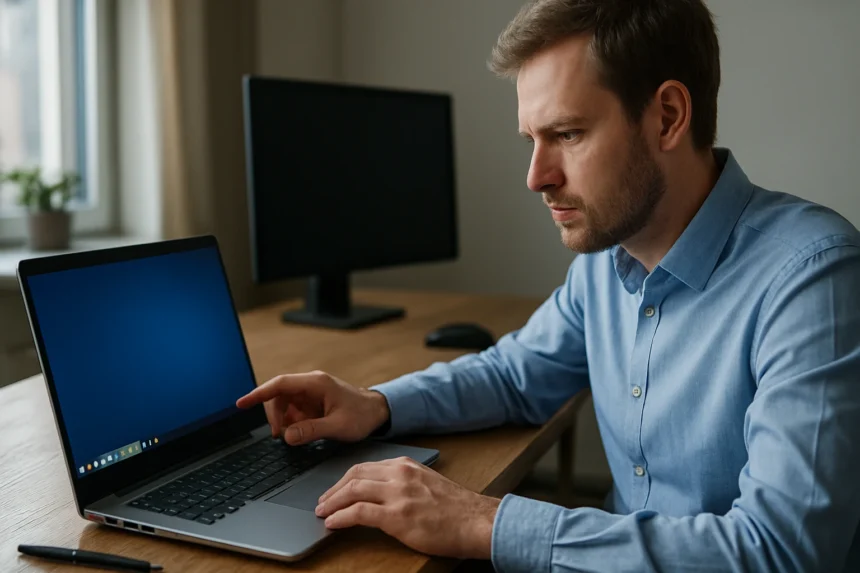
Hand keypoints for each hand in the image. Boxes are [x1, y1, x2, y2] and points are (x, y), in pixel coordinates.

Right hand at [235, 371, 389, 444]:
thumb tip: (287, 436)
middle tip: (280, 436)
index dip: (258, 394)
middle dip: (275, 417)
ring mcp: (311, 394)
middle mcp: (311, 385)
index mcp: (316, 384)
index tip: (242, 404)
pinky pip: (294, 411)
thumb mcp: (338, 426)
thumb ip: (311, 431)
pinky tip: (300, 433)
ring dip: (284, 421)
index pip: (280, 385)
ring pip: (284, 405)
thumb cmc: (363, 415)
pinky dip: (292, 423)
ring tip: (292, 436)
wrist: (379, 412)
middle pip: (279, 396)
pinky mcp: (313, 403)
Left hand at [315, 456, 500, 559]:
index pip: (366, 466)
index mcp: (406, 465)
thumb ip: (404, 483)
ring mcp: (398, 494)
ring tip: (322, 513)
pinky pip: (359, 512)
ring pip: (353, 490)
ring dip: (332, 503)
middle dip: (333, 489)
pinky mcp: (397, 516)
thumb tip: (380, 494)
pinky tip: (332, 523)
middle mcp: (400, 474)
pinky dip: (341, 517)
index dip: (345, 479)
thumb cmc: (456, 508)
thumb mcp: (427, 483)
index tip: (335, 490)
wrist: (475, 521)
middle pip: (354, 475)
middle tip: (322, 502)